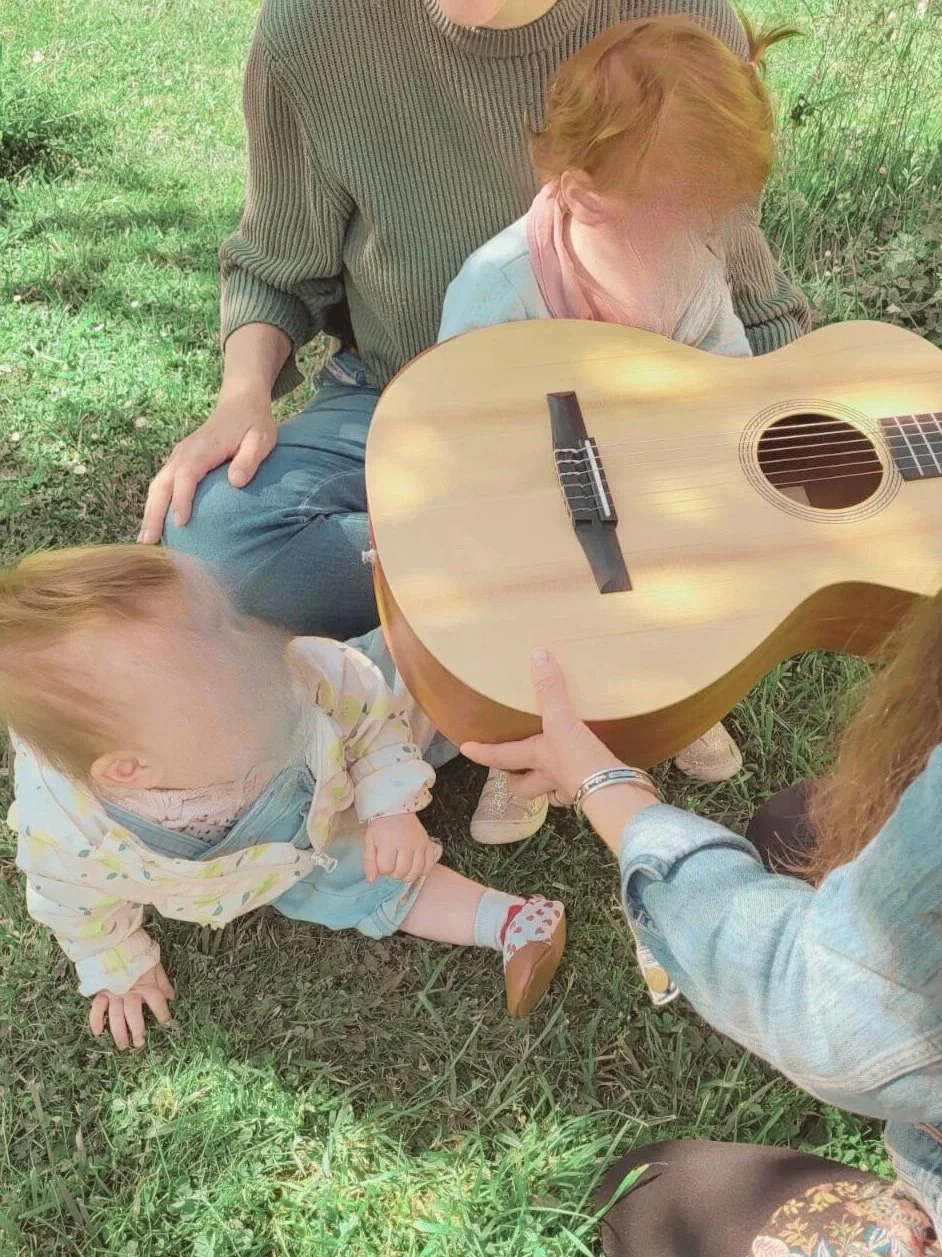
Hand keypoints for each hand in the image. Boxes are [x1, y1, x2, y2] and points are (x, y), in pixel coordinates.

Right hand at [89, 962, 175, 1049]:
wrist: (115, 944)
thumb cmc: (138, 958)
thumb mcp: (154, 967)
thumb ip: (162, 982)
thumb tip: (171, 997)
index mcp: (146, 985)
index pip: (157, 1001)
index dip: (163, 1013)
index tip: (166, 1023)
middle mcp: (130, 992)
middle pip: (133, 1014)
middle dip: (136, 1030)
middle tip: (138, 1044)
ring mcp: (114, 993)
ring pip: (116, 1015)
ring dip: (119, 1032)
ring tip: (123, 1045)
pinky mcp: (101, 992)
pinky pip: (96, 1008)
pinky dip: (95, 1020)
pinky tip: (98, 1032)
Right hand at [138, 387, 275, 542]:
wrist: (240, 403)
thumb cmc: (253, 423)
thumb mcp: (261, 439)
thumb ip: (250, 459)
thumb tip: (236, 481)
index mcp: (203, 448)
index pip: (186, 476)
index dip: (182, 499)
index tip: (181, 523)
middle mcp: (184, 452)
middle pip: (162, 483)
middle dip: (153, 511)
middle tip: (148, 540)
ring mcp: (179, 456)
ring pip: (158, 485)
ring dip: (150, 511)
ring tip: (146, 538)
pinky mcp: (179, 461)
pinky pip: (163, 484)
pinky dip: (156, 503)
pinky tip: (156, 523)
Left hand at [363, 813, 441, 883]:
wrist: (397, 810)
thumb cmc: (381, 827)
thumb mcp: (370, 841)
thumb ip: (369, 861)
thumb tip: (371, 880)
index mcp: (389, 842)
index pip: (386, 868)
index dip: (382, 870)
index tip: (382, 862)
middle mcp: (406, 844)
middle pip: (402, 871)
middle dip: (394, 874)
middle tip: (392, 867)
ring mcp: (419, 844)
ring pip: (416, 871)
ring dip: (408, 876)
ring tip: (403, 870)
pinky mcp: (428, 844)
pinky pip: (429, 865)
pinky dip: (423, 871)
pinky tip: (416, 869)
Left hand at [462, 649, 623, 801]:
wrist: (615, 792)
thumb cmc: (579, 760)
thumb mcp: (562, 720)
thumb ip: (551, 689)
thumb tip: (538, 655)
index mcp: (536, 758)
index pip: (501, 756)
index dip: (482, 753)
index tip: (465, 749)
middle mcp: (549, 777)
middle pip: (523, 787)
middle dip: (514, 779)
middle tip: (511, 770)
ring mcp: (572, 788)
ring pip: (550, 792)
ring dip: (546, 784)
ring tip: (549, 771)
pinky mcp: (594, 793)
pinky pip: (580, 790)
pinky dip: (579, 783)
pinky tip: (587, 772)